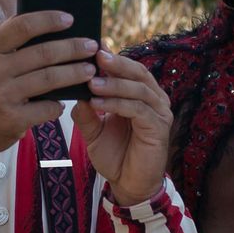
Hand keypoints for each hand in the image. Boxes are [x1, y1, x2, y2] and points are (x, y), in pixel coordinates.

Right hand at [0, 11, 96, 153]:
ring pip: (49, 80)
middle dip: (72, 48)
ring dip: (74, 73)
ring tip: (89, 69)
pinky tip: (64, 101)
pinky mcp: (13, 120)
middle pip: (42, 54)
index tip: (69, 19)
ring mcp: (3, 97)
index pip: (21, 27)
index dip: (48, 20)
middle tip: (90, 45)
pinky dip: (58, 104)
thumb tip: (21, 15)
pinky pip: (46, 108)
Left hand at [73, 47, 171, 206]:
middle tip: (94, 56)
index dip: (111, 57)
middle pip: (137, 72)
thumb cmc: (115, 155)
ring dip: (113, 84)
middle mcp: (154, 99)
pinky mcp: (159, 128)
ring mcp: (159, 112)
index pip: (127, 68)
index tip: (89, 47)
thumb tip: (74, 89)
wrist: (129, 185)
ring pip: (138, 89)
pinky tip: (99, 103)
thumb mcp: (93, 130)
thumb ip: (86, 111)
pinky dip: (118, 103)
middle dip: (115, 63)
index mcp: (140, 94)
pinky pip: (138, 109)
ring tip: (91, 82)